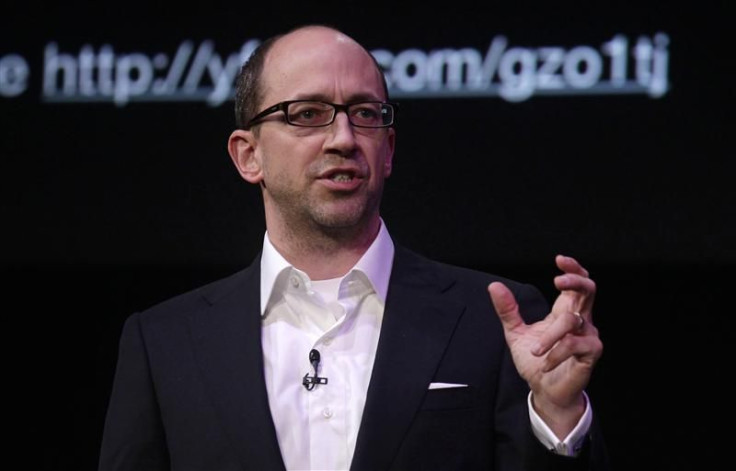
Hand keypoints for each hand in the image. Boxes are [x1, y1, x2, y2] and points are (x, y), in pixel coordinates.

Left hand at [487, 254, 602, 437]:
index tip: (559, 259)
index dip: (573, 268)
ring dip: (550, 335)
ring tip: (535, 350)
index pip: (576, 283)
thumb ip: (508, 310)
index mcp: (565, 311)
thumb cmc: (535, 361)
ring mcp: (588, 336)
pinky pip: (574, 344)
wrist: (544, 390)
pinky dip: (556, 353)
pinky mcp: (591, 353)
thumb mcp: (515, 332)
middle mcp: (580, 320)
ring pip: (572, 321)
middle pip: (589, 289)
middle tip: (557, 280)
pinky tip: (544, 363)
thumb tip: (494, 286)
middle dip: (575, 280)